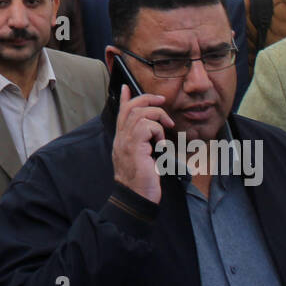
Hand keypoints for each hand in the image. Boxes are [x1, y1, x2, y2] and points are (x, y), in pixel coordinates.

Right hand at [111, 86, 172, 204]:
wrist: (137, 198)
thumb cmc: (142, 182)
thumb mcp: (142, 159)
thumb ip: (144, 145)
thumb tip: (152, 135)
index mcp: (122, 140)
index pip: (121, 113)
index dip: (125, 98)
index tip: (127, 87)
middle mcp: (121, 139)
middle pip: (130, 108)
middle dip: (147, 99)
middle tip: (162, 101)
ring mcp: (126, 142)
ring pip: (140, 113)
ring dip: (157, 116)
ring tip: (165, 128)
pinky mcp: (135, 147)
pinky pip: (147, 126)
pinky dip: (158, 131)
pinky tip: (161, 144)